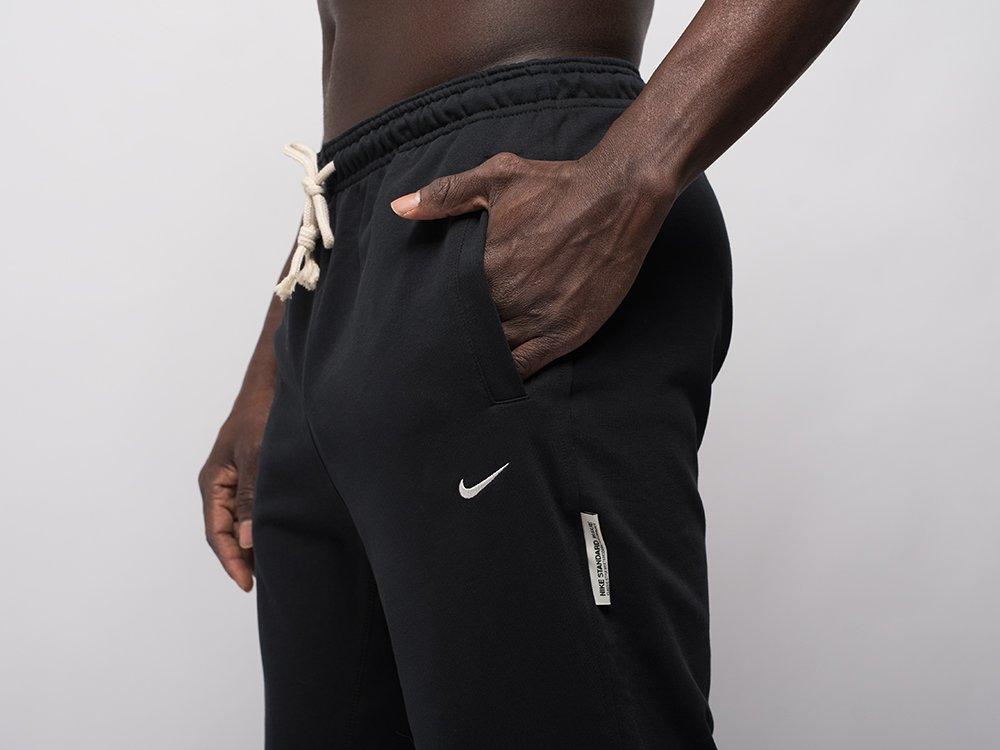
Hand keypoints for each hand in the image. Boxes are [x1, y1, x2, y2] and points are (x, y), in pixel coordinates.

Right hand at [198, 383, 272, 591]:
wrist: (273, 386)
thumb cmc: (261, 415)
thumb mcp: (256, 454)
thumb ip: (251, 496)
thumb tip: (246, 539)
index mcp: (213, 483)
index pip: (216, 533)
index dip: (231, 561)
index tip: (247, 584)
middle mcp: (221, 486)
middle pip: (227, 533)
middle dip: (243, 559)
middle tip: (266, 583)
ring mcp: (236, 482)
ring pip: (241, 523)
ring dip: (254, 544)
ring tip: (274, 567)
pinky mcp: (254, 478)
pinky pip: (254, 510)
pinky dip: (263, 527)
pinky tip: (280, 537)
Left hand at [391, 151, 673, 376]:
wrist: (619, 197)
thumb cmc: (557, 185)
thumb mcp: (496, 177)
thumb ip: (444, 195)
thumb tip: (399, 207)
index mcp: (483, 264)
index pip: (443, 302)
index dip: (434, 313)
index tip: (420, 321)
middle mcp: (507, 298)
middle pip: (465, 332)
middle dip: (452, 338)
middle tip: (432, 353)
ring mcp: (536, 319)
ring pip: (492, 354)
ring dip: (476, 361)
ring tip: (458, 372)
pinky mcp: (564, 334)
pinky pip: (526, 368)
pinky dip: (508, 376)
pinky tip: (495, 378)